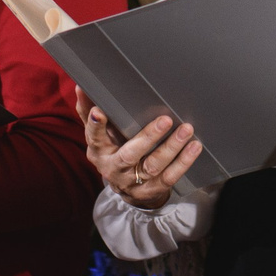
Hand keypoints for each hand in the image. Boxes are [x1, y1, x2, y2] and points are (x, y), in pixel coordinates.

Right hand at [80, 95, 201, 209]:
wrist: (127, 188)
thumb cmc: (113, 150)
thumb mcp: (99, 136)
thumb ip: (90, 113)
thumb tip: (81, 85)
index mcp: (99, 151)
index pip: (95, 137)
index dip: (96, 125)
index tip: (99, 111)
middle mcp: (114, 168)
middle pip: (130, 154)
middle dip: (148, 137)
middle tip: (165, 120)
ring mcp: (134, 182)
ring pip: (153, 165)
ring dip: (172, 148)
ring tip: (186, 130)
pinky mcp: (152, 190)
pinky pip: (170, 177)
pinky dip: (183, 162)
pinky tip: (194, 147)